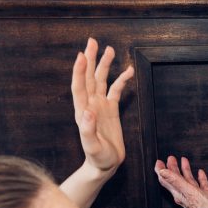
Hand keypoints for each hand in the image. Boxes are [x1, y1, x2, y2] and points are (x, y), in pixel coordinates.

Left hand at [71, 37, 134, 175]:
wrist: (104, 165)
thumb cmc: (97, 158)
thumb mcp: (92, 146)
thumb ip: (88, 130)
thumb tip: (87, 111)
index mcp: (82, 111)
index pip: (79, 86)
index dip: (80, 71)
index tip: (82, 55)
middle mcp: (90, 105)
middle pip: (89, 77)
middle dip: (91, 59)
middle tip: (93, 42)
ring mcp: (100, 106)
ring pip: (101, 80)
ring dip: (104, 65)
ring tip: (110, 50)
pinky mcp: (111, 110)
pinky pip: (116, 90)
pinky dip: (121, 80)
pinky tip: (128, 71)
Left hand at [154, 156, 207, 207]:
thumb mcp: (188, 192)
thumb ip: (175, 180)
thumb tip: (162, 172)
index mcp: (179, 193)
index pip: (166, 180)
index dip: (161, 171)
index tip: (158, 162)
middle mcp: (186, 194)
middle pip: (176, 179)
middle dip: (172, 168)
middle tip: (170, 158)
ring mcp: (196, 195)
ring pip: (188, 180)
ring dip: (185, 170)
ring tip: (184, 160)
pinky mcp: (206, 196)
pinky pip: (201, 184)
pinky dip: (200, 178)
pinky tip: (200, 173)